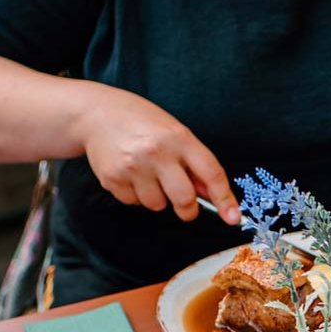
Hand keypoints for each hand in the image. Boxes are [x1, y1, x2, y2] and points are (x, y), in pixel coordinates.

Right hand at [79, 90, 237, 223]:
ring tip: (147, 173)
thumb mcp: (174, 133)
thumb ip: (193, 163)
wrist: (97, 113)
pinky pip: (134, 203)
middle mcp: (157, 152)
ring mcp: (133, 167)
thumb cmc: (142, 122)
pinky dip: (136, 194)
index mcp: (179, 138)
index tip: (233, 218)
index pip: (210, 173)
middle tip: (184, 205)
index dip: (225, 199)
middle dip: (187, 209)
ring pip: (158, 205)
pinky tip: (130, 173)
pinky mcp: (113, 179)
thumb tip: (213, 196)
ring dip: (157, 198)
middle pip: (184, 200)